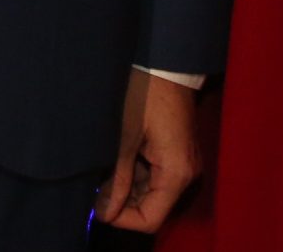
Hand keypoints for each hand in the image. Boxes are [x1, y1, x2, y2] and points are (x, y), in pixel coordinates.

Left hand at [96, 71, 200, 231]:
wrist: (165, 63)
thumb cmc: (145, 94)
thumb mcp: (125, 138)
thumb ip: (117, 179)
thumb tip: (104, 212)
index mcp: (177, 173)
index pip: (151, 219)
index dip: (122, 218)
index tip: (98, 206)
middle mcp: (186, 174)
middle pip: (152, 207)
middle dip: (121, 201)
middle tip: (95, 186)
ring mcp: (183, 164)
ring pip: (150, 191)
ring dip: (125, 186)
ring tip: (102, 170)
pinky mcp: (177, 154)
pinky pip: (154, 175)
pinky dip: (133, 173)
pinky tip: (115, 160)